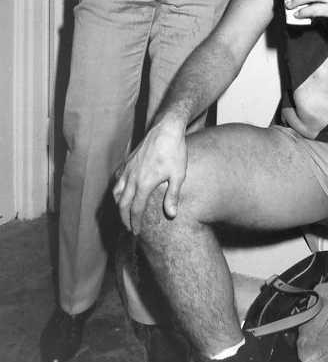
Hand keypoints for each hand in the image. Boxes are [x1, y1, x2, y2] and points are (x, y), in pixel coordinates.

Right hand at [113, 118, 186, 234]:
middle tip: (129, 228)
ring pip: (116, 191)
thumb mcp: (178, 175)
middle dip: (124, 218)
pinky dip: (117, 188)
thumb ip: (173, 196)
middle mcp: (132, 178)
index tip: (136, 232)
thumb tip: (171, 215)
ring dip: (118, 205)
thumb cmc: (174, 151)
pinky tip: (122, 191)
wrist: (166, 129)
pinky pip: (117, 178)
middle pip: (122, 204)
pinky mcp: (128, 161)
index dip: (135, 223)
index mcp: (144, 184)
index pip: (135, 210)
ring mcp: (128, 168)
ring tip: (123, 213)